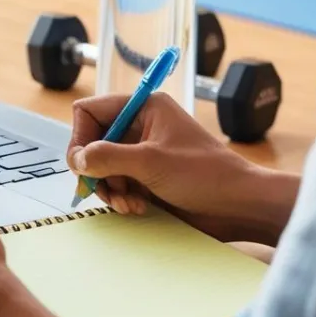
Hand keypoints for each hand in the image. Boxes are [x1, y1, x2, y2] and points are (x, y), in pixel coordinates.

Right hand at [67, 93, 286, 243]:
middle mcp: (140, 127)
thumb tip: (77, 159)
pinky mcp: (146, 177)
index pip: (91, 112)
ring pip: (102, 167)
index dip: (81, 138)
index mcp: (143, 108)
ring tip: (127, 204)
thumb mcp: (151, 162)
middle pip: (93, 142)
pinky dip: (120, 198)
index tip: (84, 165)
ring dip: (109, 189)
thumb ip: (107, 157)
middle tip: (106, 190)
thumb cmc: (205, 175)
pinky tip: (136, 208)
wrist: (238, 206)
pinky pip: (116, 184)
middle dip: (96, 170)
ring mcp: (142, 153)